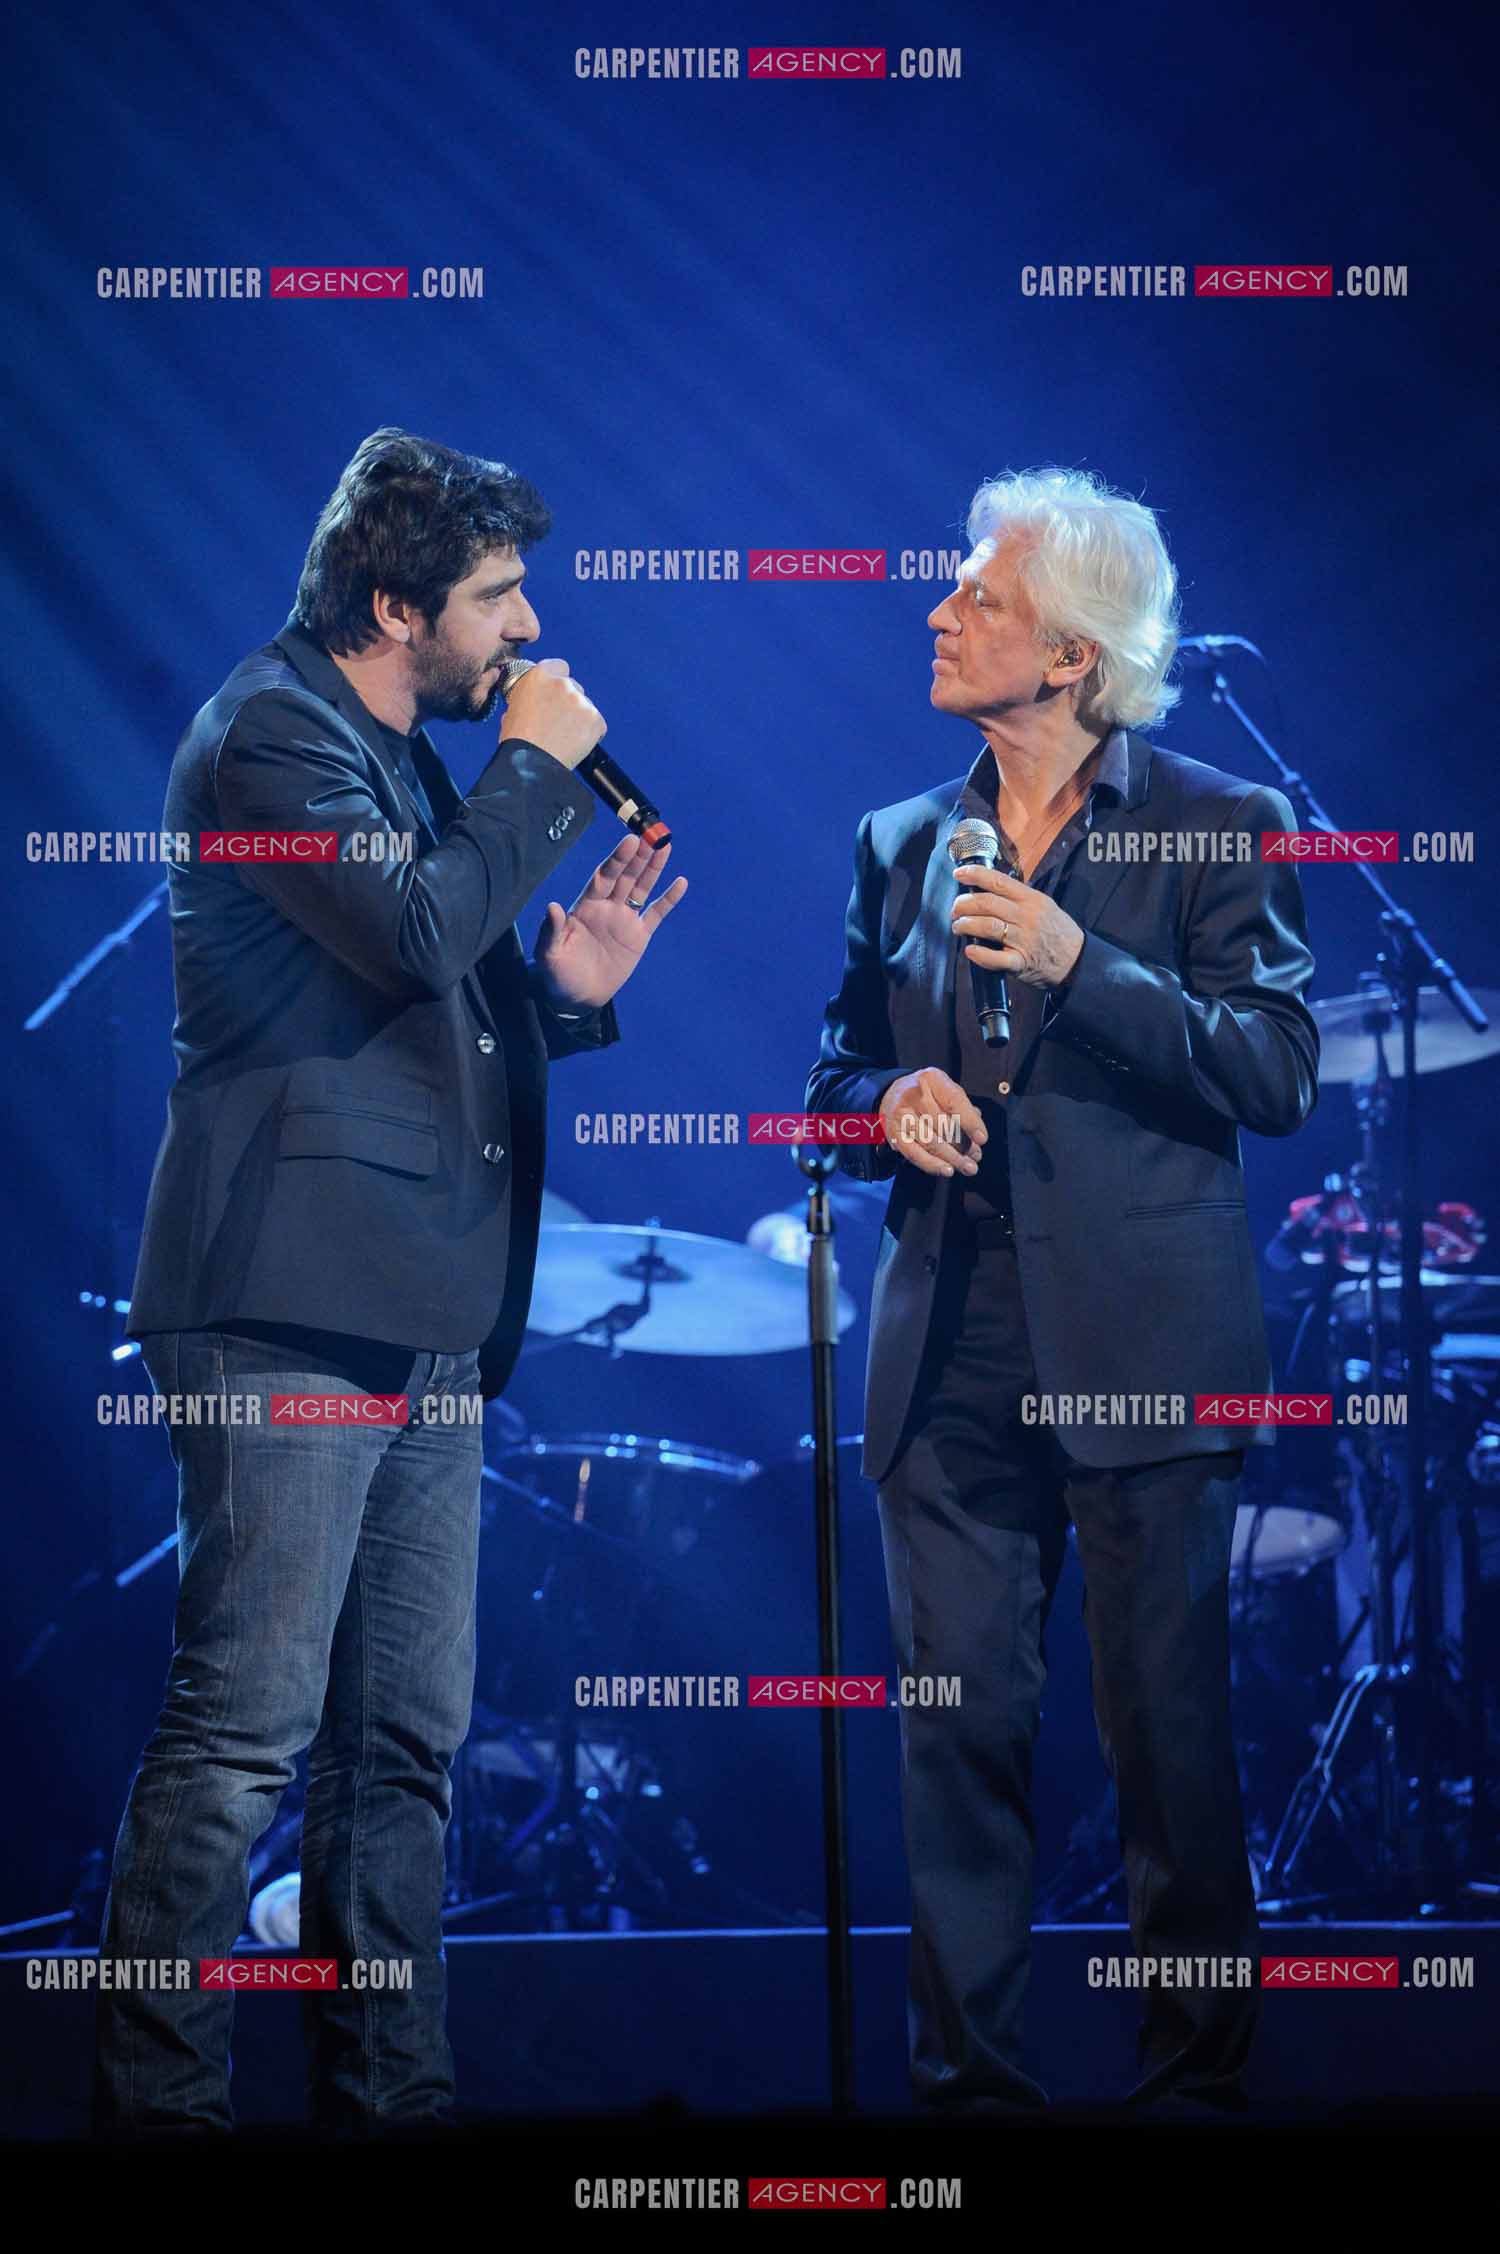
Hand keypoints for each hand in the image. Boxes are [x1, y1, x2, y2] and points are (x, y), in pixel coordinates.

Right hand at [499, 657, 605, 771]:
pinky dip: (590, 734)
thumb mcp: (512, 709)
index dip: (556, 682)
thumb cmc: (518, 741)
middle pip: (574, 687)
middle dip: (568, 702)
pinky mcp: (595, 719)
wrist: (531, 764)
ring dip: (579, 718)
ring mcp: (581, 701)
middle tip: (558, 722)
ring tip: (564, 737)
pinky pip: (597, 724)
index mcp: (540, 676)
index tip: (554, 694)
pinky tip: (575, 744)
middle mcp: (563, 683)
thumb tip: (532, 702)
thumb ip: (527, 697)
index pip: (559, 666)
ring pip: (585, 706)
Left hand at [533, 835, 687, 1010]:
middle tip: (651, 835)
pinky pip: (656, 914)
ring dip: (653, 868)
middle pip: (625, 876)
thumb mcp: (550, 954)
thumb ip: (551, 930)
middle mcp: (606, 907)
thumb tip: (552, 906)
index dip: (617, 859)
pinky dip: (669, 899)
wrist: (576, 997)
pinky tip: (680, 882)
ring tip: (664, 845)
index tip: (629, 841)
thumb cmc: (557, 974)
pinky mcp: (638, 936)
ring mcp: (624, 920)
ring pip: (641, 888)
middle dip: (638, 856)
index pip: (604, 876)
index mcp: (585, 906)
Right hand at [878, 1067, 987, 1178]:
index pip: (954, 1102)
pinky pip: (915, 1154)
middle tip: (975, 1156)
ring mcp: (902, 1115)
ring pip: (931, 1142)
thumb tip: (976, 1134)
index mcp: (931, 1079)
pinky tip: (946, 1170)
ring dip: (952, 1158)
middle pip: (943, 1125)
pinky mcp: (895, 1134)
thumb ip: (962, 1107)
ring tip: (967, 1166)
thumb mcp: (944, 1088)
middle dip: (964, 1145)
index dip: (970, 1122)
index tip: (981, 1138)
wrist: (891, 1094)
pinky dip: (932, 1165)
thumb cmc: (924, 1093)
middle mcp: (914, 1095)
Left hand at [950, 865, 1083, 988]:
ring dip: (965, 925)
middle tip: (955, 910)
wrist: (1077, 960)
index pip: (999, 881)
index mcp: (1031, 899)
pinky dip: (979, 954)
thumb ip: (1019, 898)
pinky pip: (995, 958)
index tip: (958, 873)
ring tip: (958, 927)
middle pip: (987, 903)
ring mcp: (1024, 940)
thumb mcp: (1044, 905)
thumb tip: (988, 890)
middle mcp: (1027, 917)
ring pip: (987, 926)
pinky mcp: (1021, 962)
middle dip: (963, 905)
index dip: (975, 875)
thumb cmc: (1057, 932)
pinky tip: (970, 950)